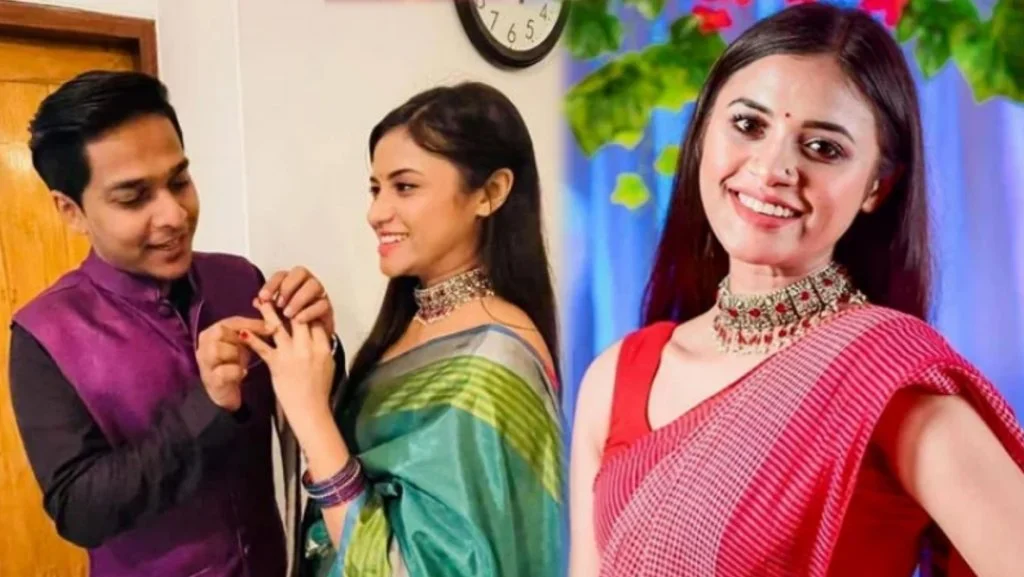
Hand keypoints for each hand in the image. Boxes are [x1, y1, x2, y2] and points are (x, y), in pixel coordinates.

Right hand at [196, 316, 270, 410]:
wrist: (225, 392)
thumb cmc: (232, 364)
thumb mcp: (241, 345)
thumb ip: (249, 332)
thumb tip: (271, 323)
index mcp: (210, 334)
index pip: (231, 322)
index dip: (252, 323)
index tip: (271, 327)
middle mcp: (203, 346)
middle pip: (221, 332)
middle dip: (240, 340)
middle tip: (249, 349)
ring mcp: (204, 363)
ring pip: (218, 349)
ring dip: (236, 355)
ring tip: (241, 363)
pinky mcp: (210, 380)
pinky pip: (224, 371)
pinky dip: (236, 371)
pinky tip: (241, 373)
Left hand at [240, 301, 335, 430]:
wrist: (310, 410)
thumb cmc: (320, 391)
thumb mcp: (329, 365)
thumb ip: (324, 347)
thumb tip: (320, 333)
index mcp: (323, 348)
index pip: (316, 320)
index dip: (308, 307)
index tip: (300, 299)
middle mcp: (308, 348)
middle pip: (299, 318)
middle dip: (289, 303)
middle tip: (278, 292)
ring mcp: (291, 355)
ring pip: (279, 327)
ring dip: (267, 312)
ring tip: (259, 301)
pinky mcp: (277, 364)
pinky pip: (263, 348)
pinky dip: (252, 339)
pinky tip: (244, 331)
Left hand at [258, 266, 334, 335]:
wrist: (307, 342)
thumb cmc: (289, 326)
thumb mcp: (274, 318)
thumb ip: (266, 310)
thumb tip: (256, 302)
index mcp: (290, 282)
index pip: (281, 275)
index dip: (272, 284)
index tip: (263, 297)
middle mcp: (306, 283)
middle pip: (300, 272)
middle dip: (288, 287)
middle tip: (278, 304)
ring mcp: (318, 294)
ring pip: (313, 285)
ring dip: (299, 298)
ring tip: (288, 314)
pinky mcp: (327, 307)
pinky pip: (322, 304)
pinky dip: (309, 311)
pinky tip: (299, 320)